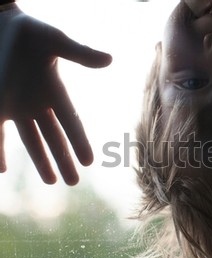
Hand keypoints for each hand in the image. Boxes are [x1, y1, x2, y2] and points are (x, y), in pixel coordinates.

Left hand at [0, 6, 111, 184]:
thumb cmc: (28, 31)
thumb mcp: (54, 41)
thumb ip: (79, 53)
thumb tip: (110, 59)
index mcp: (54, 91)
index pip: (71, 122)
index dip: (80, 142)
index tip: (89, 161)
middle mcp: (36, 103)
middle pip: (53, 138)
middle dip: (63, 160)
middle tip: (73, 182)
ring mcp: (15, 106)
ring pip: (30, 141)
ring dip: (40, 161)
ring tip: (51, 181)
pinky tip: (1, 170)